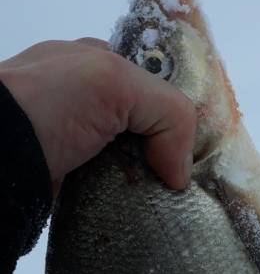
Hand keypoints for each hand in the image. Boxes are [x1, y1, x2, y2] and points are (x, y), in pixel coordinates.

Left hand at [0, 39, 196, 195]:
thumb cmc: (49, 104)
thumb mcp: (115, 82)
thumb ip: (169, 112)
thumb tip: (180, 175)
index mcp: (96, 62)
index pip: (156, 86)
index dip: (179, 114)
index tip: (196, 147)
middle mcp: (86, 98)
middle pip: (148, 129)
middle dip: (166, 153)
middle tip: (179, 182)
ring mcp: (77, 141)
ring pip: (132, 163)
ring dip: (148, 183)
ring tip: (163, 203)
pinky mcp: (69, 179)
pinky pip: (110, 190)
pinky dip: (126, 201)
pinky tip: (137, 211)